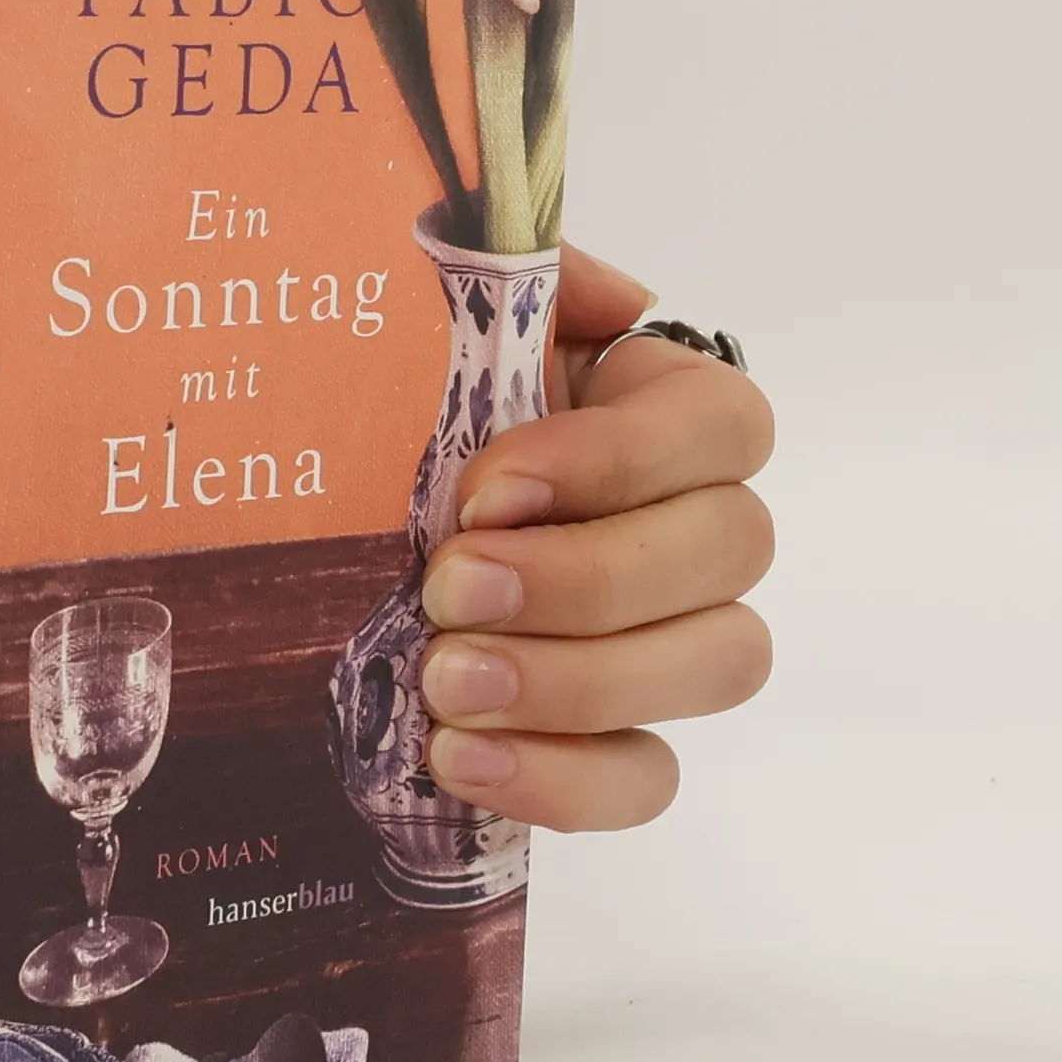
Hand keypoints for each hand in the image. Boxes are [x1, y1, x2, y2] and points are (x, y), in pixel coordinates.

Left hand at [420, 245, 774, 831]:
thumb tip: (580, 285)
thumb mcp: (427, 328)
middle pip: (731, 550)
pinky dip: (564, 778)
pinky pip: (648, 777)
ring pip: (719, 662)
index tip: (484, 486)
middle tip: (449, 589)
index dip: (618, 459)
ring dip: (579, 681)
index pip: (721, 422)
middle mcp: (693, 520)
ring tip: (447, 684)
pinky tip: (460, 757)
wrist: (330, 523)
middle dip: (585, 578)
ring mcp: (671, 639)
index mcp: (658, 408)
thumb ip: (495, 282)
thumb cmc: (389, 415)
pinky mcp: (617, 739)